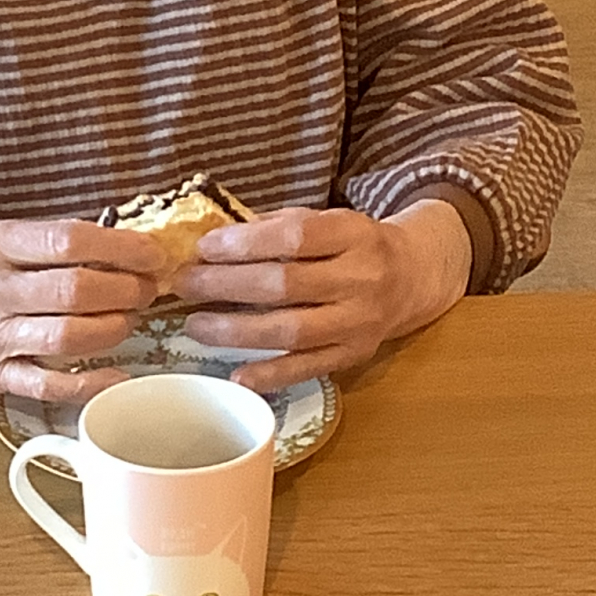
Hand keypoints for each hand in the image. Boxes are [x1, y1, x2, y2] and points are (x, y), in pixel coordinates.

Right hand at [0, 219, 165, 398]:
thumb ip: (42, 242)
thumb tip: (120, 242)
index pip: (69, 241)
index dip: (122, 248)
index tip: (152, 254)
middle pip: (76, 292)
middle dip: (127, 291)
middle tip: (147, 289)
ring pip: (69, 338)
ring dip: (115, 330)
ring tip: (130, 319)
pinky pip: (49, 385)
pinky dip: (92, 382)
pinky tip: (119, 372)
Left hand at [169, 198, 472, 388]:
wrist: (411, 277)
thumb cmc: (351, 245)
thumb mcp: (325, 220)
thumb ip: (276, 227)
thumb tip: (210, 243)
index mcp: (353, 234)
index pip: (296, 236)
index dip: (246, 242)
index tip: (204, 247)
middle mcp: (361, 278)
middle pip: (286, 285)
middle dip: (226, 285)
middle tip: (184, 285)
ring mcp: (360, 322)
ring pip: (293, 330)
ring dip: (237, 331)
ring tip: (195, 326)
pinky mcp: (355, 355)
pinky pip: (309, 368)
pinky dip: (271, 374)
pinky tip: (237, 375)